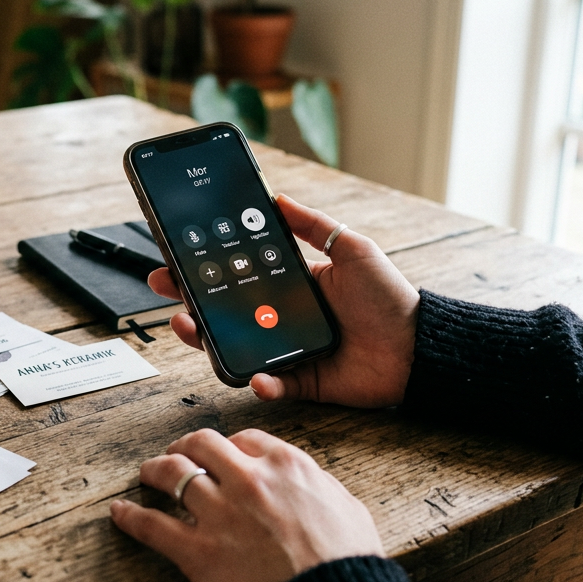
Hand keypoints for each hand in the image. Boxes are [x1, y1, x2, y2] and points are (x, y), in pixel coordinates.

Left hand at [110, 428, 383, 581]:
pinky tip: (119, 514)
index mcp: (287, 466)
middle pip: (201, 444)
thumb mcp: (347, 510)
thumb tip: (311, 486)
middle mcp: (248, 480)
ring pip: (171, 473)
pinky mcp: (197, 552)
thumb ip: (320, 488)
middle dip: (185, 446)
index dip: (228, 447)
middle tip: (177, 454)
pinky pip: (151, 526)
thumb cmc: (347, 566)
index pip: (244, 439)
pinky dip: (129, 517)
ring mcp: (219, 513)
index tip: (222, 456)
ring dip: (153, 471)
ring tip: (146, 475)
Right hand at [149, 194, 419, 406]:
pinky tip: (255, 375)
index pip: (237, 273)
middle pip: (223, 310)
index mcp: (291, 284)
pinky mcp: (299, 381)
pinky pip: (270, 384)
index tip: (175, 253)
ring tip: (188, 325)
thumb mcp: (351, 248)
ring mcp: (286, 350)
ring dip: (206, 340)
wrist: (417, 347)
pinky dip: (260, 383)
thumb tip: (278, 196)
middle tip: (165, 287)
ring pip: (234, 347)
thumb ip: (314, 225)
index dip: (204, 265)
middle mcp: (281, 317)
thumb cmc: (390, 297)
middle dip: (187, 299)